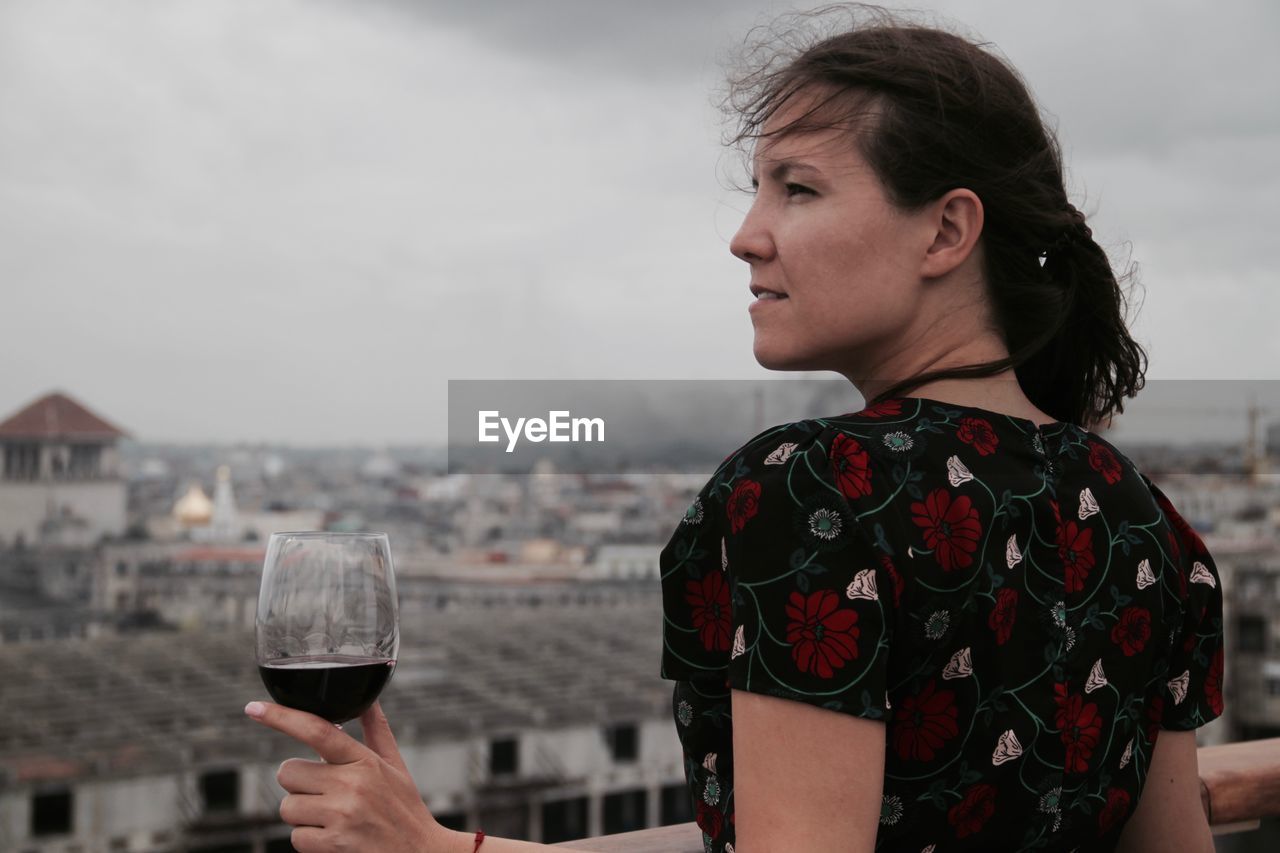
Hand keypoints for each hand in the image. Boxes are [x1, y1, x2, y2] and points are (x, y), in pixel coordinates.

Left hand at [245, 699, 454, 851]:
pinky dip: (309, 839)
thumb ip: (376, 730)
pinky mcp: (334, 844)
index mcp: (364, 760)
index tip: (253, 708)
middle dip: (299, 784)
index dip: (282, 717)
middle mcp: (352, 784)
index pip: (318, 730)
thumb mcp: (395, 765)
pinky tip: (333, 837)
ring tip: (331, 817)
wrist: (421, 852)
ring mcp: (342, 815)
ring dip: (302, 814)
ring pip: (287, 807)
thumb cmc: (404, 808)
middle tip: (323, 792)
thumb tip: (368, 699)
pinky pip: (296, 837)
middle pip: (288, 772)